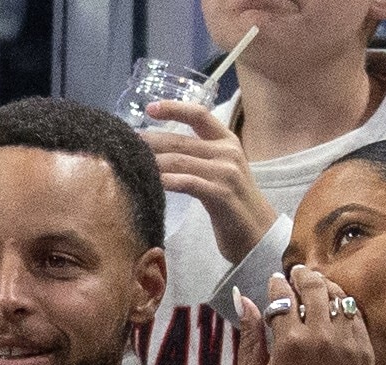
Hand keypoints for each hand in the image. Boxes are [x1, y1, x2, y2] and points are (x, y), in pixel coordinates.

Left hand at [141, 100, 277, 261]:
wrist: (260, 236)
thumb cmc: (234, 207)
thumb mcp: (220, 174)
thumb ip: (198, 159)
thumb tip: (160, 154)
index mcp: (228, 142)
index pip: (199, 114)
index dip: (174, 108)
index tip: (150, 108)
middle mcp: (228, 152)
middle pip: (180, 140)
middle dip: (149, 141)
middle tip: (125, 144)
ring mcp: (226, 173)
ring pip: (180, 160)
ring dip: (152, 162)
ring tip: (130, 163)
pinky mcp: (221, 194)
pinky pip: (187, 183)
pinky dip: (167, 181)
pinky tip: (150, 183)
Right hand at [233, 265, 373, 364]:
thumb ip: (248, 338)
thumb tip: (243, 300)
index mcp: (289, 342)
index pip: (282, 296)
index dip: (276, 284)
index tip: (274, 280)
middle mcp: (322, 336)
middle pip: (313, 287)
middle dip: (302, 275)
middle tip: (297, 272)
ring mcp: (348, 342)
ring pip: (339, 297)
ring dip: (326, 286)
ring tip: (317, 284)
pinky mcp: (366, 352)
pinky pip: (356, 316)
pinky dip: (345, 306)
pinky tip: (336, 307)